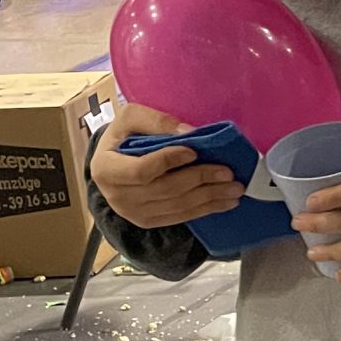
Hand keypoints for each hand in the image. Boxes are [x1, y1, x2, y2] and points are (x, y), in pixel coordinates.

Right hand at [90, 104, 242, 228]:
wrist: (113, 163)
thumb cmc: (122, 137)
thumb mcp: (130, 118)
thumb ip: (155, 121)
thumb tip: (188, 133)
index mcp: (105, 169)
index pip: (140, 171)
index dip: (168, 161)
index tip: (193, 151)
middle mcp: (117, 196)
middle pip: (165, 190)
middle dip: (200, 180)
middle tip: (228, 172)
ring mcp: (133, 213)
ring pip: (177, 206)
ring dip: (210, 198)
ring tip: (235, 188)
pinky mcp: (148, 222)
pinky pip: (180, 217)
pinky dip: (205, 209)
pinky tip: (225, 202)